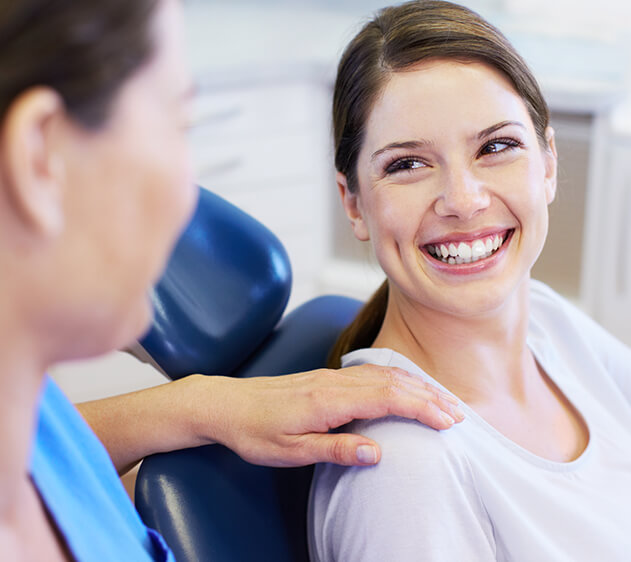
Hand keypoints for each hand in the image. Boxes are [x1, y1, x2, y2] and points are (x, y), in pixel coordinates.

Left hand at [194, 365, 463, 466]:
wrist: (227, 404)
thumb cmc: (255, 431)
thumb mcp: (290, 451)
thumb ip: (334, 449)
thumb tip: (377, 452)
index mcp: (328, 400)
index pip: (387, 398)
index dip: (422, 408)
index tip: (449, 421)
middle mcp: (334, 382)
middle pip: (392, 382)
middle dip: (428, 396)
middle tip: (458, 413)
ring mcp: (330, 376)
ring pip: (383, 373)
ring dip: (416, 385)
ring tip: (442, 399)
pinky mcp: (326, 377)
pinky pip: (370, 372)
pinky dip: (396, 378)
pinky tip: (404, 384)